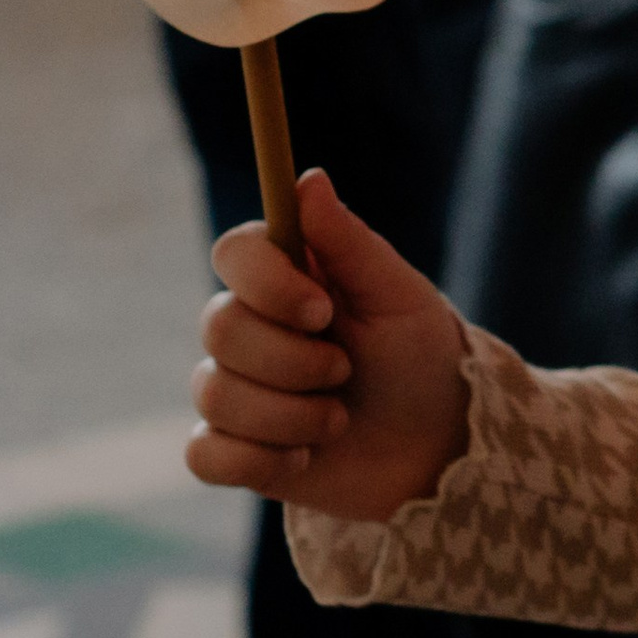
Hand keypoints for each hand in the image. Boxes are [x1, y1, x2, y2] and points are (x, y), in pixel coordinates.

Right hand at [189, 169, 469, 521]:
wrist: (433, 446)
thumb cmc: (419, 356)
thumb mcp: (399, 295)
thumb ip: (349, 241)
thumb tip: (309, 177)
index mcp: (286, 276)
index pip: (233, 253)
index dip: (267, 283)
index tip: (323, 310)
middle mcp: (251, 325)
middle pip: (219, 327)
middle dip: (293, 360)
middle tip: (345, 370)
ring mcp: (236, 387)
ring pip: (215, 394)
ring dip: (291, 415)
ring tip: (338, 419)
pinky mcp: (232, 448)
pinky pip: (204, 454)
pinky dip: (260, 460)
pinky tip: (303, 458)